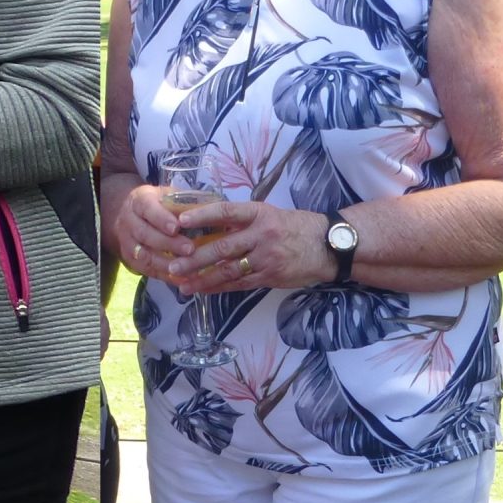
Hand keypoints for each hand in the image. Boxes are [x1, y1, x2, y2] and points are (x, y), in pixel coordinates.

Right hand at [112, 185, 197, 279]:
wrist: (131, 214)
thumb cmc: (159, 205)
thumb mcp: (169, 196)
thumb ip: (186, 203)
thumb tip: (213, 211)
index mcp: (139, 201)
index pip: (147, 208)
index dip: (161, 219)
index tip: (177, 227)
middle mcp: (128, 221)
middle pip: (144, 234)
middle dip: (167, 243)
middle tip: (190, 249)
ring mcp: (126, 241)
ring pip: (142, 254)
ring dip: (165, 263)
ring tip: (188, 268)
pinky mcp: (129, 258)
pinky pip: (145, 269)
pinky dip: (164, 276)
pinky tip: (182, 279)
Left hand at [160, 200, 333, 294]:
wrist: (329, 246)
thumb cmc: (294, 226)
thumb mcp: (269, 215)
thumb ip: (241, 221)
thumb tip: (206, 225)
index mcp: (259, 214)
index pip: (226, 212)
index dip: (202, 215)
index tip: (180, 220)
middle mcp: (262, 235)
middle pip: (222, 247)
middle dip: (194, 259)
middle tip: (172, 265)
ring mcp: (266, 258)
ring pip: (228, 270)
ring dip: (202, 279)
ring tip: (181, 284)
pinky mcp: (270, 276)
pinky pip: (239, 283)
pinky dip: (219, 287)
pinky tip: (203, 290)